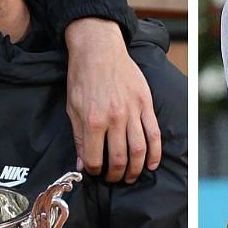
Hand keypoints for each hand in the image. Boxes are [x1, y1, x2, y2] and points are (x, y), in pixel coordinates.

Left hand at [64, 17, 160, 182]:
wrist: (98, 50)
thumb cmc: (82, 78)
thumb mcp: (72, 108)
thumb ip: (79, 137)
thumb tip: (83, 164)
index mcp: (93, 120)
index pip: (96, 159)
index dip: (95, 171)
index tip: (95, 172)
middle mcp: (114, 118)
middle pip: (120, 159)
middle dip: (116, 175)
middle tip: (113, 178)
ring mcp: (132, 111)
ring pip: (139, 150)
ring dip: (135, 169)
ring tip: (131, 176)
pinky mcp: (145, 103)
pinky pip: (154, 133)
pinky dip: (155, 153)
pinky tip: (151, 164)